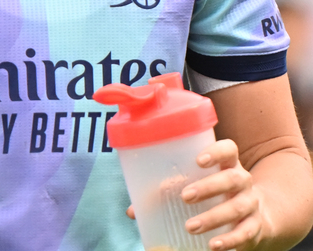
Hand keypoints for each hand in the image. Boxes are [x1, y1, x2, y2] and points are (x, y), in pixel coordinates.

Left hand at [125, 139, 268, 250]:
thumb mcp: (199, 185)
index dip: (216, 152)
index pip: (229, 149)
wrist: (257, 216)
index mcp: (228, 164)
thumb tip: (133, 211)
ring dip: (213, 217)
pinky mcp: (255, 227)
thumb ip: (169, 192)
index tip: (198, 160)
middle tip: (185, 196)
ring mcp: (251, 203)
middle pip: (231, 178)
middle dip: (208, 187)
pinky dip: (229, 240)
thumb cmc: (217, 194)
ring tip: (190, 226)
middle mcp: (243, 180)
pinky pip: (244, 232)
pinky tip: (213, 245)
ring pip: (237, 207)